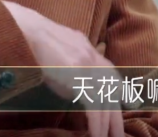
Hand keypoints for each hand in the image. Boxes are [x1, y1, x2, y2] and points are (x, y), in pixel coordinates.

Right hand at [1, 0, 124, 136]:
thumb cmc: (35, 40)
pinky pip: (93, 106)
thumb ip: (72, 61)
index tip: (130, 103)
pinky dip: (96, 123)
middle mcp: (93, 58)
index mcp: (88, 50)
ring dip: (108, 124)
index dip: (120, 89)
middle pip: (113, 89)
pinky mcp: (79, 78)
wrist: (27, 30)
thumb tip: (74, 78)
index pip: (110, 71)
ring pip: (106, 100)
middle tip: (119, 133)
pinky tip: (96, 134)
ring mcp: (88, 67)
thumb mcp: (60, 50)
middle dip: (117, 112)